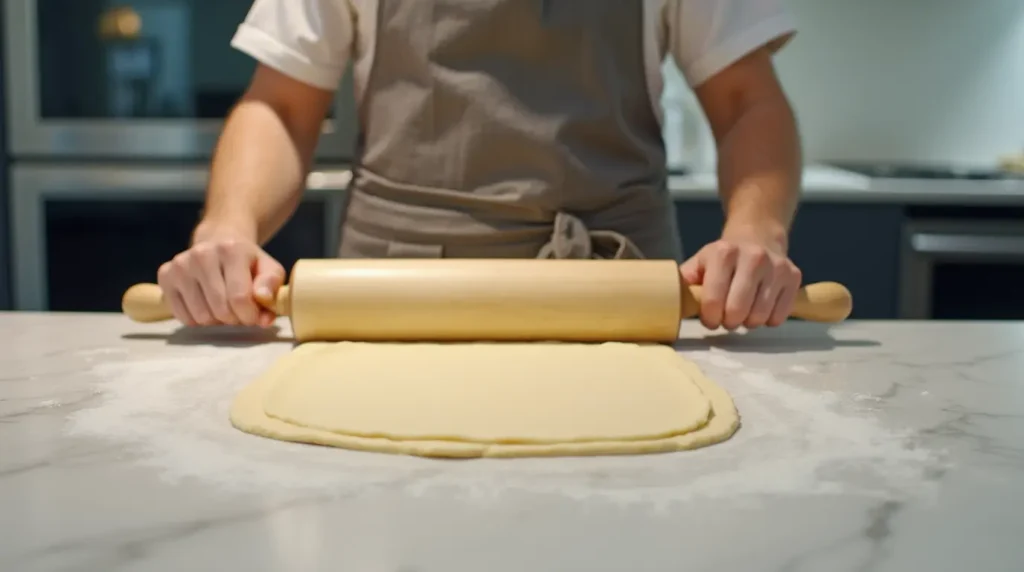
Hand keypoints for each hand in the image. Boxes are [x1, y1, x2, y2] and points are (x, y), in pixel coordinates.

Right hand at [157, 234, 284, 327]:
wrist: (219, 240)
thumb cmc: (247, 261)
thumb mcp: (269, 268)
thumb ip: (271, 288)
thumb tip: (264, 311)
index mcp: (232, 250)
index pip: (240, 298)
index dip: (250, 316)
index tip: (254, 316)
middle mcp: (202, 254)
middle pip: (220, 310)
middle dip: (235, 319)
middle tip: (239, 312)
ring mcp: (181, 264)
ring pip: (201, 316)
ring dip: (216, 321)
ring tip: (224, 307)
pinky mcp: (165, 275)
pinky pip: (182, 316)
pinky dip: (197, 320)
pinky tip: (206, 305)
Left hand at [679, 227, 800, 329]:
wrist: (757, 236)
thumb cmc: (723, 258)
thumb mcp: (700, 263)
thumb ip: (685, 282)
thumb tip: (669, 303)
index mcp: (724, 253)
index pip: (714, 301)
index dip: (709, 318)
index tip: (710, 319)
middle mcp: (753, 257)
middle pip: (737, 312)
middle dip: (728, 322)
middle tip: (726, 318)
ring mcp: (777, 267)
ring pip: (759, 317)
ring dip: (748, 322)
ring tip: (743, 311)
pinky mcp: (794, 276)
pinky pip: (779, 316)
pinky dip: (768, 320)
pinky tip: (760, 307)